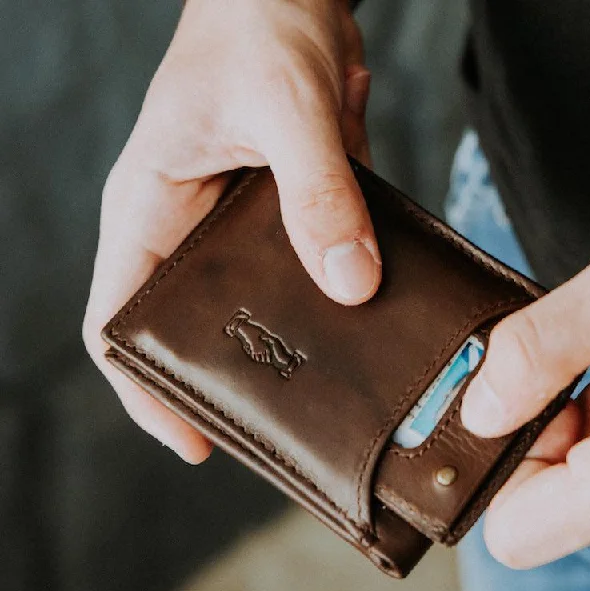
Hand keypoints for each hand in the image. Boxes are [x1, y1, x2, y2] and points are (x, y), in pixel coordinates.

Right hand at [83, 0, 376, 462]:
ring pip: (252, 313)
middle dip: (221, 383)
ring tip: (326, 401)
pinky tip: (364, 337)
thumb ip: (318, 192)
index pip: (116, 320)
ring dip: (283, 351)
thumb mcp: (287, 106)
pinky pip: (302, 279)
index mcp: (151, 211)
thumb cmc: (260, 24)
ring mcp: (242, 232)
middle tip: (274, 436)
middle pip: (187, 332)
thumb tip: (350, 282)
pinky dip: (326, 310)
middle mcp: (190, 232)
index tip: (193, 440)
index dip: (143, 388)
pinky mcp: (290, 222)